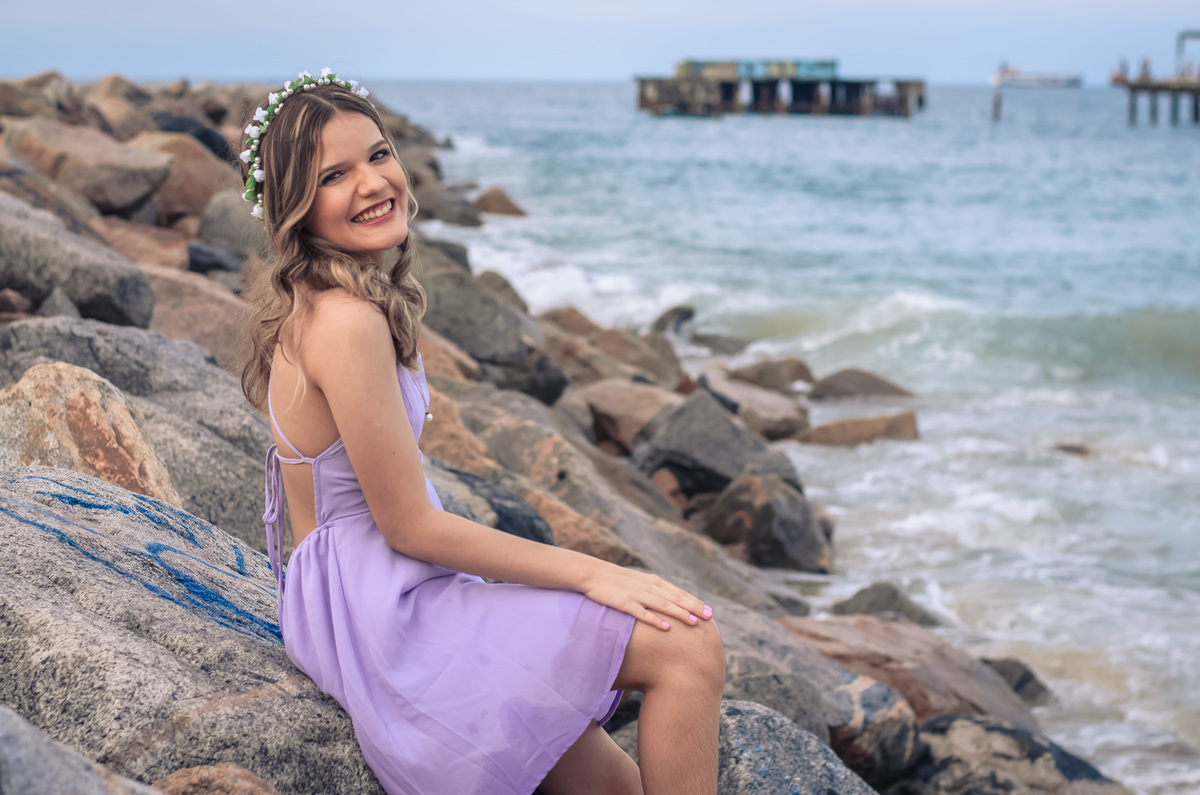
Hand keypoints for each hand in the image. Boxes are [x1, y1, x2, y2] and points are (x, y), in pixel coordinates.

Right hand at [582, 563, 713, 630]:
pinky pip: (642, 612)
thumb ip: (653, 590)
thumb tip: (668, 602)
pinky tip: (666, 627)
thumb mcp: (637, 582)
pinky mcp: (624, 603)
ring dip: (680, 614)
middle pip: (676, 598)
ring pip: (663, 604)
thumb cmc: (615, 580)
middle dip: (694, 607)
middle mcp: (649, 587)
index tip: (709, 610)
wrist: (592, 573)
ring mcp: (637, 594)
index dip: (695, 601)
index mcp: (653, 582)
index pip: (679, 592)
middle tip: (709, 616)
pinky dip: (655, 619)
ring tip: (693, 623)